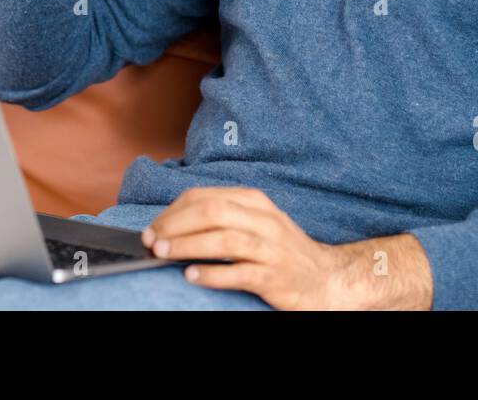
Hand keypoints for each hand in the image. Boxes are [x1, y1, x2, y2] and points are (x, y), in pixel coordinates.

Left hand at [141, 187, 434, 309]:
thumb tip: (173, 223)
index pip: (205, 198)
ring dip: (187, 246)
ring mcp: (271, 249)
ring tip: (162, 254)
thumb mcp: (257, 222)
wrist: (326, 278)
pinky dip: (212, 274)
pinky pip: (239, 273)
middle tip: (151, 240)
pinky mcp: (274, 277)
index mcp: (255, 202)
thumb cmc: (282, 250)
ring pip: (223, 240)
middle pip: (211, 213)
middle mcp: (264, 221)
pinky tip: (192, 276)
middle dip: (175, 225)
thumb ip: (223, 218)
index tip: (153, 227)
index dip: (173, 211)